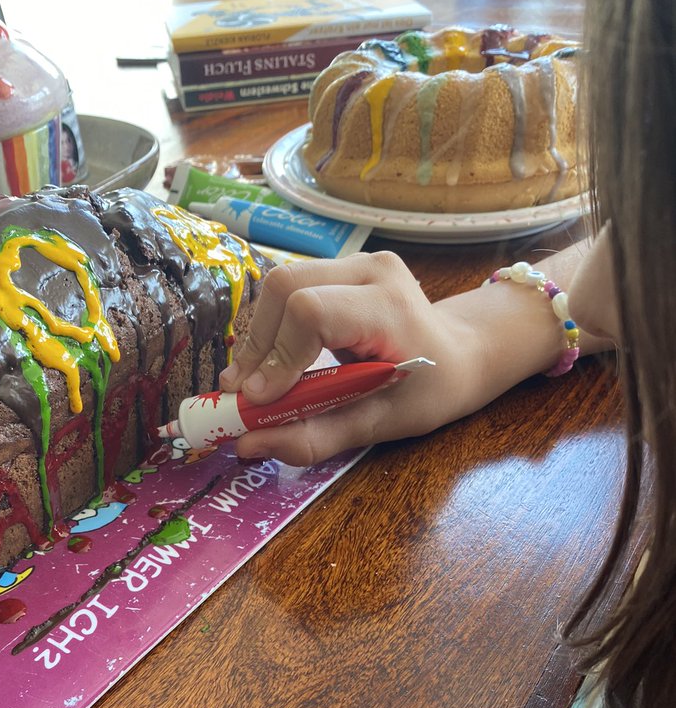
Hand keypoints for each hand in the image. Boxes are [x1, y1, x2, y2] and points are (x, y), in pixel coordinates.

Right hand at [219, 252, 492, 465]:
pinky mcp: (339, 267)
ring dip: (259, 336)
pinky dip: (271, 329)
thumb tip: (248, 445)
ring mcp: (354, 262)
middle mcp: (369, 270)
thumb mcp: (380, 424)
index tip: (259, 401)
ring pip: (278, 285)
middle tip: (244, 395)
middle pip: (284, 287)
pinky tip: (272, 364)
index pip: (312, 312)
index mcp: (389, 306)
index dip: (277, 356)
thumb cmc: (431, 390)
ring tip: (254, 383)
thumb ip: (315, 436)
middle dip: (258, 344)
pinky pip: (289, 291)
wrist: (462, 353)